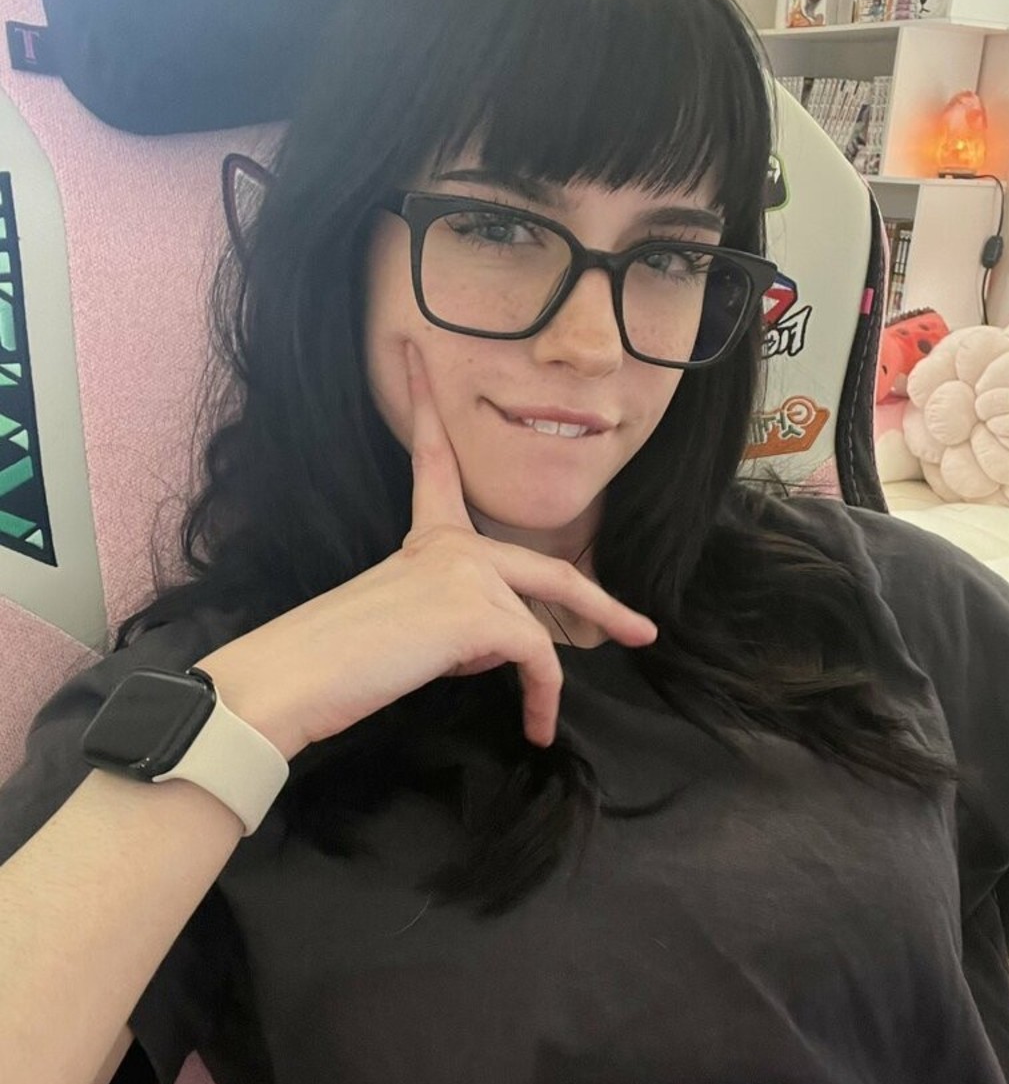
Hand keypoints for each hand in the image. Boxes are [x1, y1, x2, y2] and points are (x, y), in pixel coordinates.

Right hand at [196, 344, 656, 753]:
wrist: (292, 678)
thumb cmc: (329, 662)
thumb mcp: (402, 627)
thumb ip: (452, 619)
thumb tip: (498, 648)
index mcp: (423, 538)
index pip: (434, 460)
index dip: (426, 404)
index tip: (416, 355)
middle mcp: (449, 544)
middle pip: (547, 567)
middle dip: (602, 604)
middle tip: (642, 629)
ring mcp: (465, 571)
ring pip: (538, 626)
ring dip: (537, 679)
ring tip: (530, 719)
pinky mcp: (478, 611)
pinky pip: (538, 656)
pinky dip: (544, 698)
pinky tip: (536, 729)